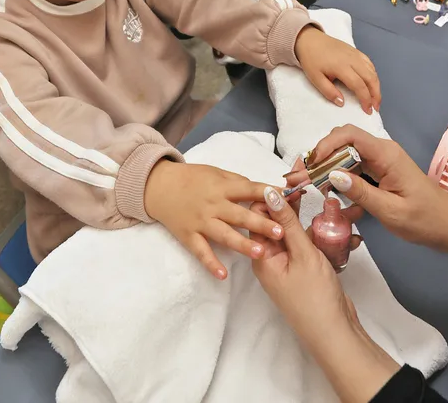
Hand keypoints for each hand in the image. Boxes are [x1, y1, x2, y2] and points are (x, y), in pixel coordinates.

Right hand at [144, 161, 283, 279]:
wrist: (160, 186)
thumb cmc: (192, 177)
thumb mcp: (216, 172)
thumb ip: (238, 183)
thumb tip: (263, 190)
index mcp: (222, 186)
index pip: (249, 189)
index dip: (268, 194)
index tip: (288, 200)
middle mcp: (213, 204)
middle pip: (240, 215)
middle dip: (261, 224)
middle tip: (282, 233)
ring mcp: (201, 221)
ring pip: (224, 234)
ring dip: (243, 244)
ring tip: (261, 252)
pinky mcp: (189, 235)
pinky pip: (201, 251)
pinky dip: (211, 263)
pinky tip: (223, 275)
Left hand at [252, 188, 398, 399]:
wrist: (335, 335)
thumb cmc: (314, 297)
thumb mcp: (302, 255)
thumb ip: (288, 222)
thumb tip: (268, 192)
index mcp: (262, 255)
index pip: (260, 215)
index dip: (275, 195)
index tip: (294, 180)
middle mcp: (272, 258)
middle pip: (282, 222)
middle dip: (300, 207)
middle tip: (317, 188)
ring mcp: (290, 265)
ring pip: (301, 234)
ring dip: (320, 223)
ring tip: (341, 210)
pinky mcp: (306, 271)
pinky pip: (313, 247)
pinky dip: (328, 240)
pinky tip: (349, 235)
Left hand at [295, 26, 380, 113]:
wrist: (309, 39)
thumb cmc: (311, 59)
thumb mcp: (315, 78)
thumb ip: (329, 91)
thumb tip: (342, 103)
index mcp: (341, 67)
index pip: (359, 85)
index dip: (365, 99)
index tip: (368, 110)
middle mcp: (352, 60)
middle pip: (370, 78)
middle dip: (376, 94)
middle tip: (375, 107)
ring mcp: (355, 54)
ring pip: (372, 70)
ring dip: (376, 85)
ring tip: (375, 98)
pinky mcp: (355, 50)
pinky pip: (369, 63)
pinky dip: (374, 74)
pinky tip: (372, 82)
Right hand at [298, 126, 447, 249]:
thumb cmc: (424, 219)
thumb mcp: (390, 211)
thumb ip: (361, 192)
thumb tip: (332, 175)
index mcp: (386, 154)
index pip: (349, 135)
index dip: (326, 145)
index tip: (312, 164)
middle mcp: (382, 150)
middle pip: (343, 141)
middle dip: (321, 155)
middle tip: (303, 176)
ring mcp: (381, 159)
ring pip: (346, 152)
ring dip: (327, 166)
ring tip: (310, 184)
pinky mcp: (380, 169)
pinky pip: (354, 164)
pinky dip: (339, 174)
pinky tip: (330, 191)